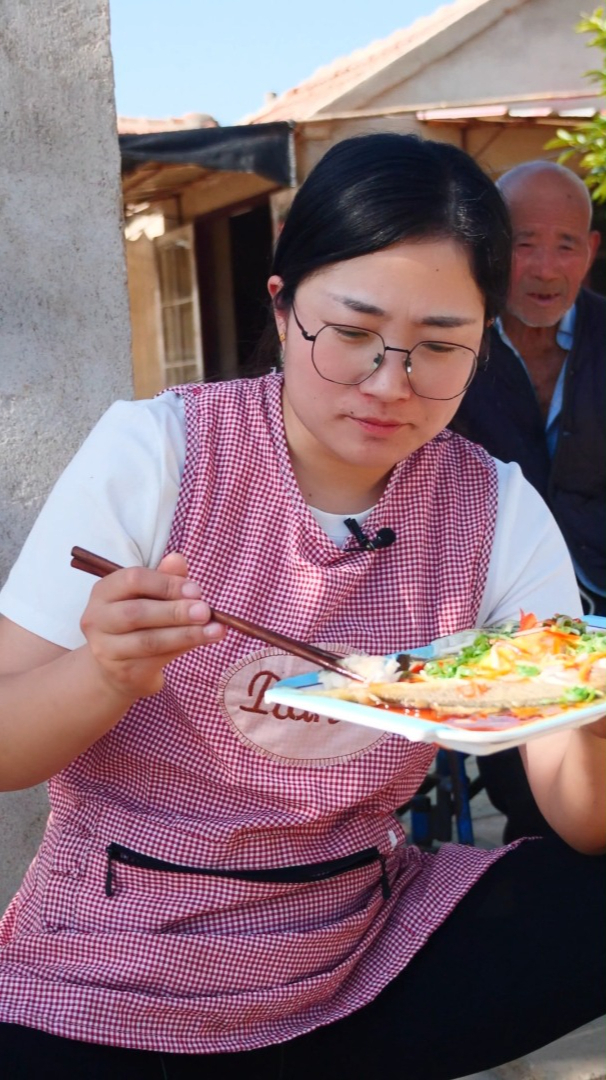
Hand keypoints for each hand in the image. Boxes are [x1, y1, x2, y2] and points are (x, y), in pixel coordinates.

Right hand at [80, 552, 224, 698]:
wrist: (118, 667)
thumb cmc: (138, 622)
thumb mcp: (149, 596)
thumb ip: (163, 577)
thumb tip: (178, 558)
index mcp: (104, 591)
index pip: (132, 580)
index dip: (166, 583)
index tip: (196, 590)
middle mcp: (97, 619)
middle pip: (137, 613)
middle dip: (175, 611)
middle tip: (206, 611)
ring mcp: (106, 649)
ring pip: (148, 641)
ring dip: (186, 634)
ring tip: (215, 629)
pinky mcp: (123, 671)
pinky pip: (157, 659)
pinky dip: (184, 648)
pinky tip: (205, 640)